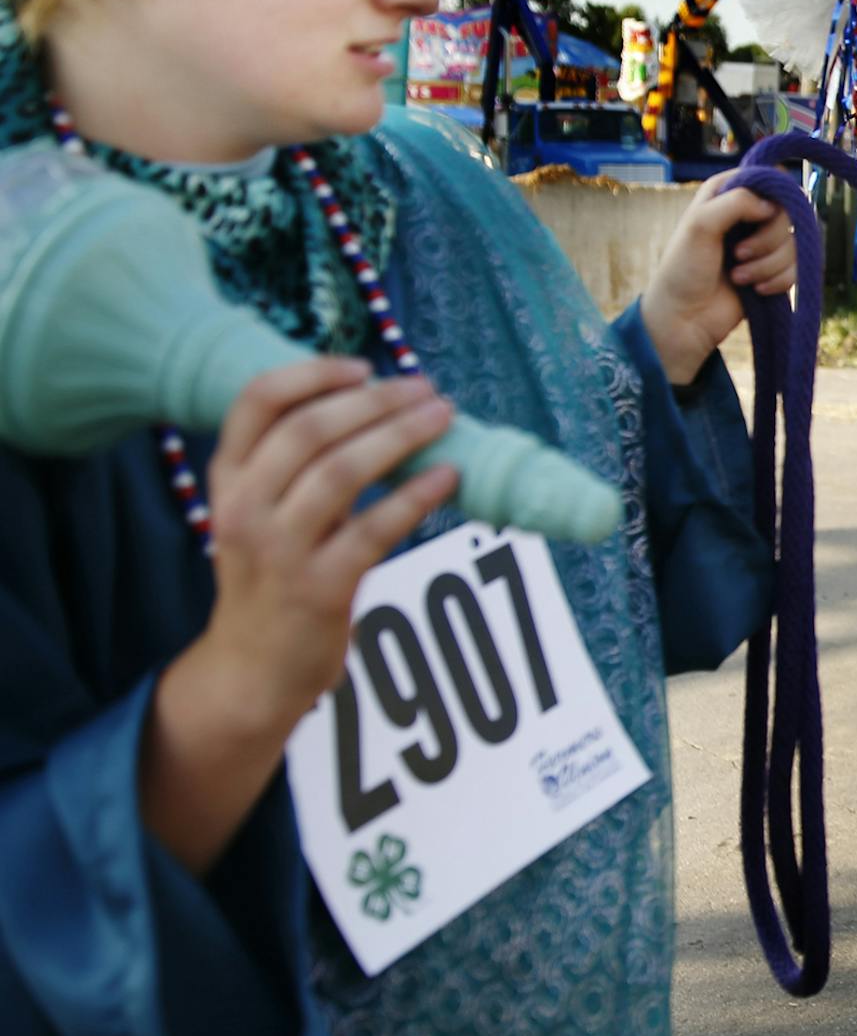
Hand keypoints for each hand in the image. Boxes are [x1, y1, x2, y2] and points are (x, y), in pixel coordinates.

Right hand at [144, 359, 459, 872]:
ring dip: (399, 436)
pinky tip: (448, 474)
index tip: (364, 366)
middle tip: (426, 388)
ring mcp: (278, 550)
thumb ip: (297, 464)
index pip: (256, 402)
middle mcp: (243, 508)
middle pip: (309, 430)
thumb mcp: (260, 512)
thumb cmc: (272, 577)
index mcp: (228, 479)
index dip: (312, 373)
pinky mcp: (317, 589)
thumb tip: (380, 404)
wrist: (253, 669)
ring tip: (443, 416)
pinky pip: (373, 530)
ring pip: (339, 473)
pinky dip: (414, 496)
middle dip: (375, 400)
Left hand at [642, 181, 799, 385]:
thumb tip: (772, 206)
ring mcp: (762, 243)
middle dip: (767, 240)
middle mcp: (749, 214)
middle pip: (789, 213)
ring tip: (739, 277)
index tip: (760, 217)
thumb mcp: (700, 224)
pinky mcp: (773, 271)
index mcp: (728, 192)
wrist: (686, 317)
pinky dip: (778, 281)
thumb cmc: (684, 269)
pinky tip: (755, 289)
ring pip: (794, 244)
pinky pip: (797, 269)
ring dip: (768, 265)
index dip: (773, 196)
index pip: (769, 178)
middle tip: (739, 255)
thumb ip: (736, 202)